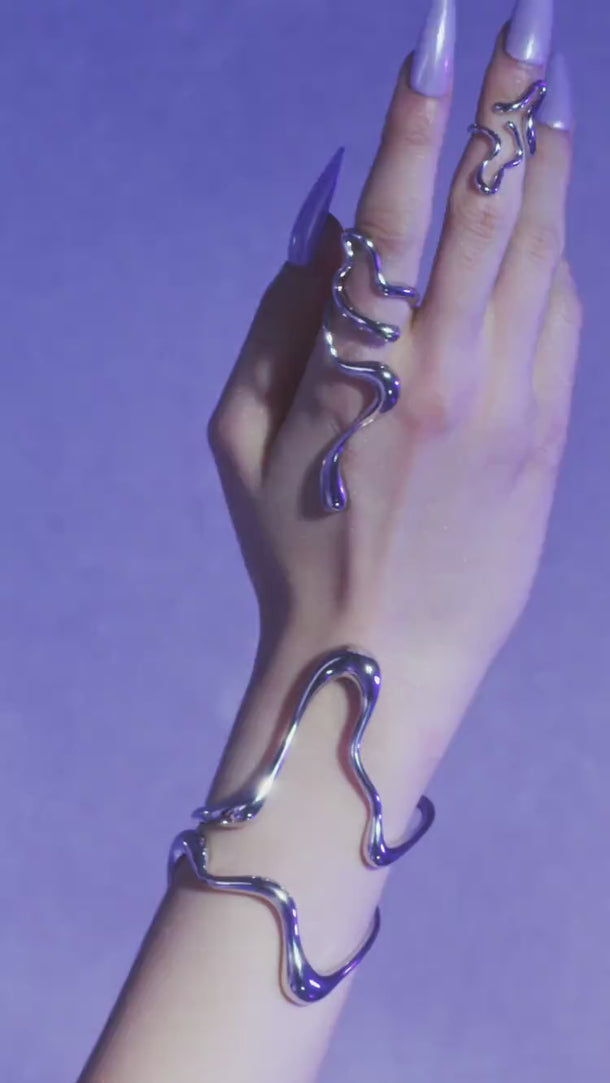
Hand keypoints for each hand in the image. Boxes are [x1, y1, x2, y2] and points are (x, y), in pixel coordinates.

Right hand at [206, 27, 581, 709]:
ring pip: (543, 260)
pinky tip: (553, 226)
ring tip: (552, 104)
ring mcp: (512, 404)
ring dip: (550, 173)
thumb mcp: (241, 441)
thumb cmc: (296, 548)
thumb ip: (274, 324)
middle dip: (510, 111)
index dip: (416, 123)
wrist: (385, 654)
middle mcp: (448, 373)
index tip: (436, 46)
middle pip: (492, 215)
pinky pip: (565, 325)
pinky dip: (560, 263)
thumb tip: (325, 229)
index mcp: (361, 370)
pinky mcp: (550, 438)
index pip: (395, 217)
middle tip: (530, 35)